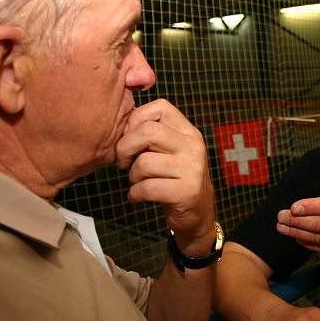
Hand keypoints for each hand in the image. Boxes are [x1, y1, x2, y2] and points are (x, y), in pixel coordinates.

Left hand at [115, 99, 214, 250]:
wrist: (198, 213)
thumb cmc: (175, 178)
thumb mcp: (171, 150)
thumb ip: (153, 134)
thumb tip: (121, 120)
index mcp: (188, 132)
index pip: (160, 107)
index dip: (136, 120)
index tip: (129, 139)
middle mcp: (194, 146)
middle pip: (148, 131)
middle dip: (125, 147)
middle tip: (124, 162)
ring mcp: (192, 169)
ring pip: (144, 162)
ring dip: (132, 175)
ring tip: (137, 182)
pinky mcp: (187, 192)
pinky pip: (147, 187)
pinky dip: (135, 194)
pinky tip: (137, 196)